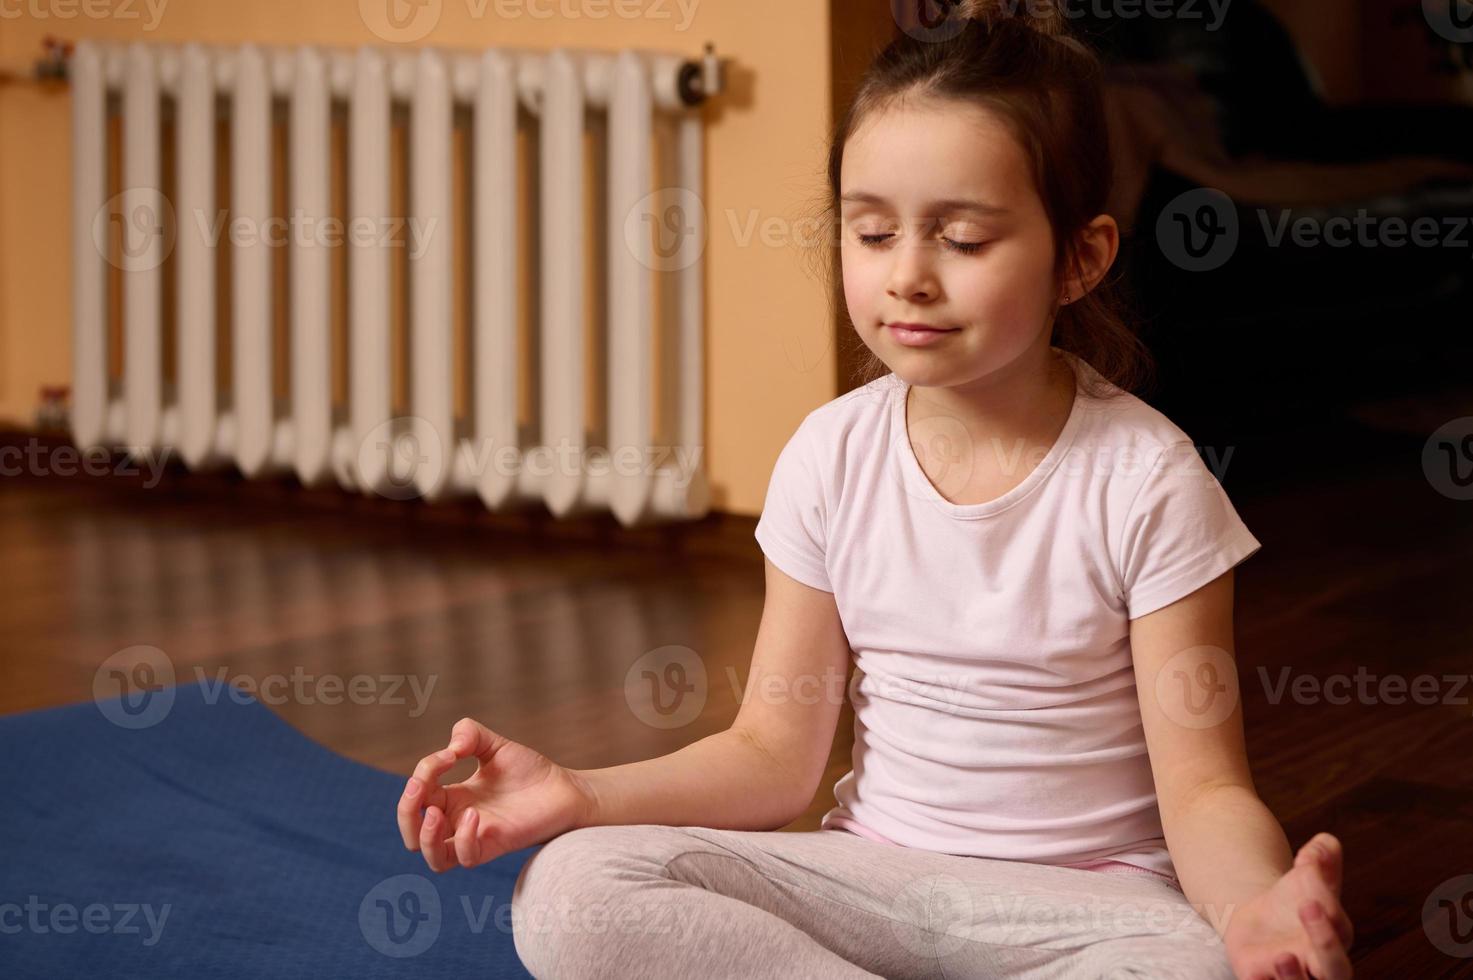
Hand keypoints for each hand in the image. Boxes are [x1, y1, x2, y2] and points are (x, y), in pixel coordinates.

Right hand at [397, 717, 593, 871]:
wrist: (565, 788)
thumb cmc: (530, 771)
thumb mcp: (495, 745)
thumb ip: (469, 734)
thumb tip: (451, 748)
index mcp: (453, 797)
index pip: (418, 793)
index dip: (425, 770)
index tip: (453, 753)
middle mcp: (458, 820)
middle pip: (411, 832)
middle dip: (406, 811)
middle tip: (420, 786)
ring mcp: (476, 836)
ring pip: (432, 857)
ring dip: (424, 836)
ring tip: (435, 811)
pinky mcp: (496, 846)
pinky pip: (465, 858)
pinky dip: (462, 839)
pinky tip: (474, 815)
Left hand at [1224, 832, 1353, 979]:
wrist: (1263, 921)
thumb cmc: (1295, 899)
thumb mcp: (1308, 874)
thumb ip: (1321, 858)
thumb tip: (1324, 841)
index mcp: (1336, 937)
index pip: (1338, 930)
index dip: (1327, 917)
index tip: (1308, 897)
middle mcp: (1320, 965)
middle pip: (1337, 971)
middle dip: (1326, 945)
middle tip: (1308, 908)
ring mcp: (1292, 975)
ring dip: (1295, 978)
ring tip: (1283, 956)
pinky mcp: (1261, 979)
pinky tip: (1257, 973)